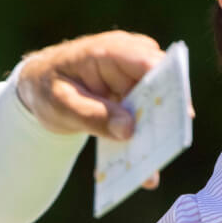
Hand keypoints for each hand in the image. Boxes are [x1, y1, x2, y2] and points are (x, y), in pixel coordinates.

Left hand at [16, 31, 172, 174]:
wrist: (39, 86)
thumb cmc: (47, 87)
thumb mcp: (61, 105)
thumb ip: (93, 116)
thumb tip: (129, 130)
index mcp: (109, 52)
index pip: (149, 62)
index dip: (171, 85)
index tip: (182, 114)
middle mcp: (129, 59)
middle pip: (161, 85)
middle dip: (166, 116)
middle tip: (168, 149)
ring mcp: (134, 77)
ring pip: (157, 105)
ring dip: (157, 134)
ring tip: (151, 169)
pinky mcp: (134, 95)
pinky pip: (147, 116)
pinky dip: (145, 139)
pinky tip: (143, 170)